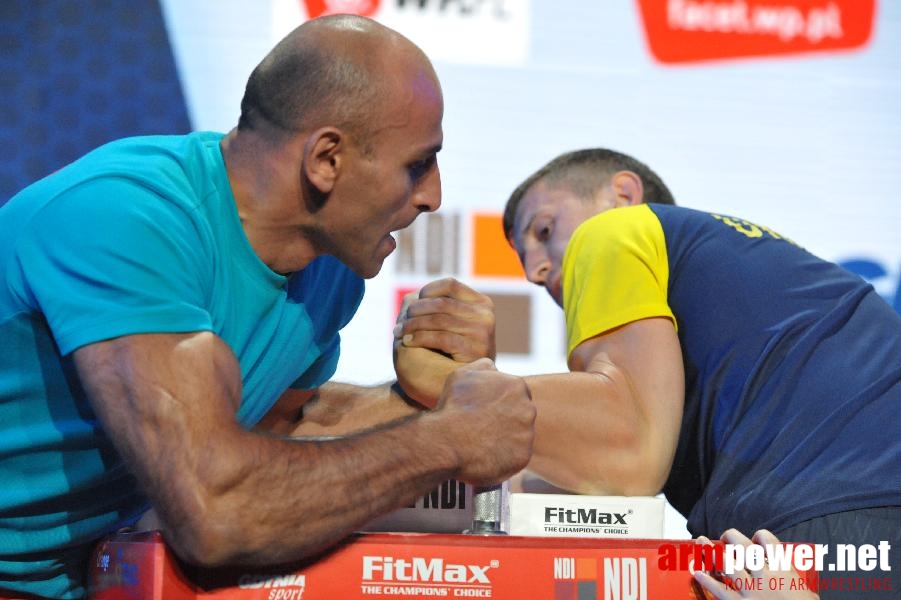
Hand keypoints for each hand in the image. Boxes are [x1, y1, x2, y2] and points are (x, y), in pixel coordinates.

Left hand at [394, 278, 495, 406]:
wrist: (462, 385)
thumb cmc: (450, 353)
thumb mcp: (448, 324)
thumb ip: (437, 307)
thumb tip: (411, 297)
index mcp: (482, 303)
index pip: (451, 285)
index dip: (427, 291)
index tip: (411, 305)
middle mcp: (486, 315)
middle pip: (442, 303)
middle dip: (415, 312)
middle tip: (399, 324)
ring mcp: (484, 332)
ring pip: (439, 320)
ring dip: (413, 325)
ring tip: (399, 333)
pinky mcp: (476, 349)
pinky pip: (442, 338)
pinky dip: (420, 338)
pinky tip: (408, 342)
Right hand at [428, 358, 534, 485]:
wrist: (445, 441)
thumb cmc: (452, 406)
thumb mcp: (463, 374)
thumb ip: (485, 366)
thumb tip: (495, 369)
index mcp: (517, 386)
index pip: (515, 394)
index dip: (499, 402)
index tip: (484, 411)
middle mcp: (528, 408)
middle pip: (520, 414)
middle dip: (505, 420)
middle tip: (482, 427)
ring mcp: (527, 434)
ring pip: (519, 436)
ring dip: (505, 439)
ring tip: (481, 442)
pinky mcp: (522, 457)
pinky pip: (515, 457)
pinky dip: (503, 457)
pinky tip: (485, 455)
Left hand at [693, 529, 818, 598]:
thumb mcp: (808, 595)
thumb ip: (795, 582)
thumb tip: (794, 579)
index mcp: (783, 571)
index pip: (767, 540)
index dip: (759, 536)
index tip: (755, 541)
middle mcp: (764, 576)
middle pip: (742, 546)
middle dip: (730, 537)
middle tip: (725, 538)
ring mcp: (750, 591)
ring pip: (726, 563)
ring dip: (710, 551)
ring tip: (701, 543)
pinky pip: (719, 590)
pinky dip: (706, 580)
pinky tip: (697, 573)